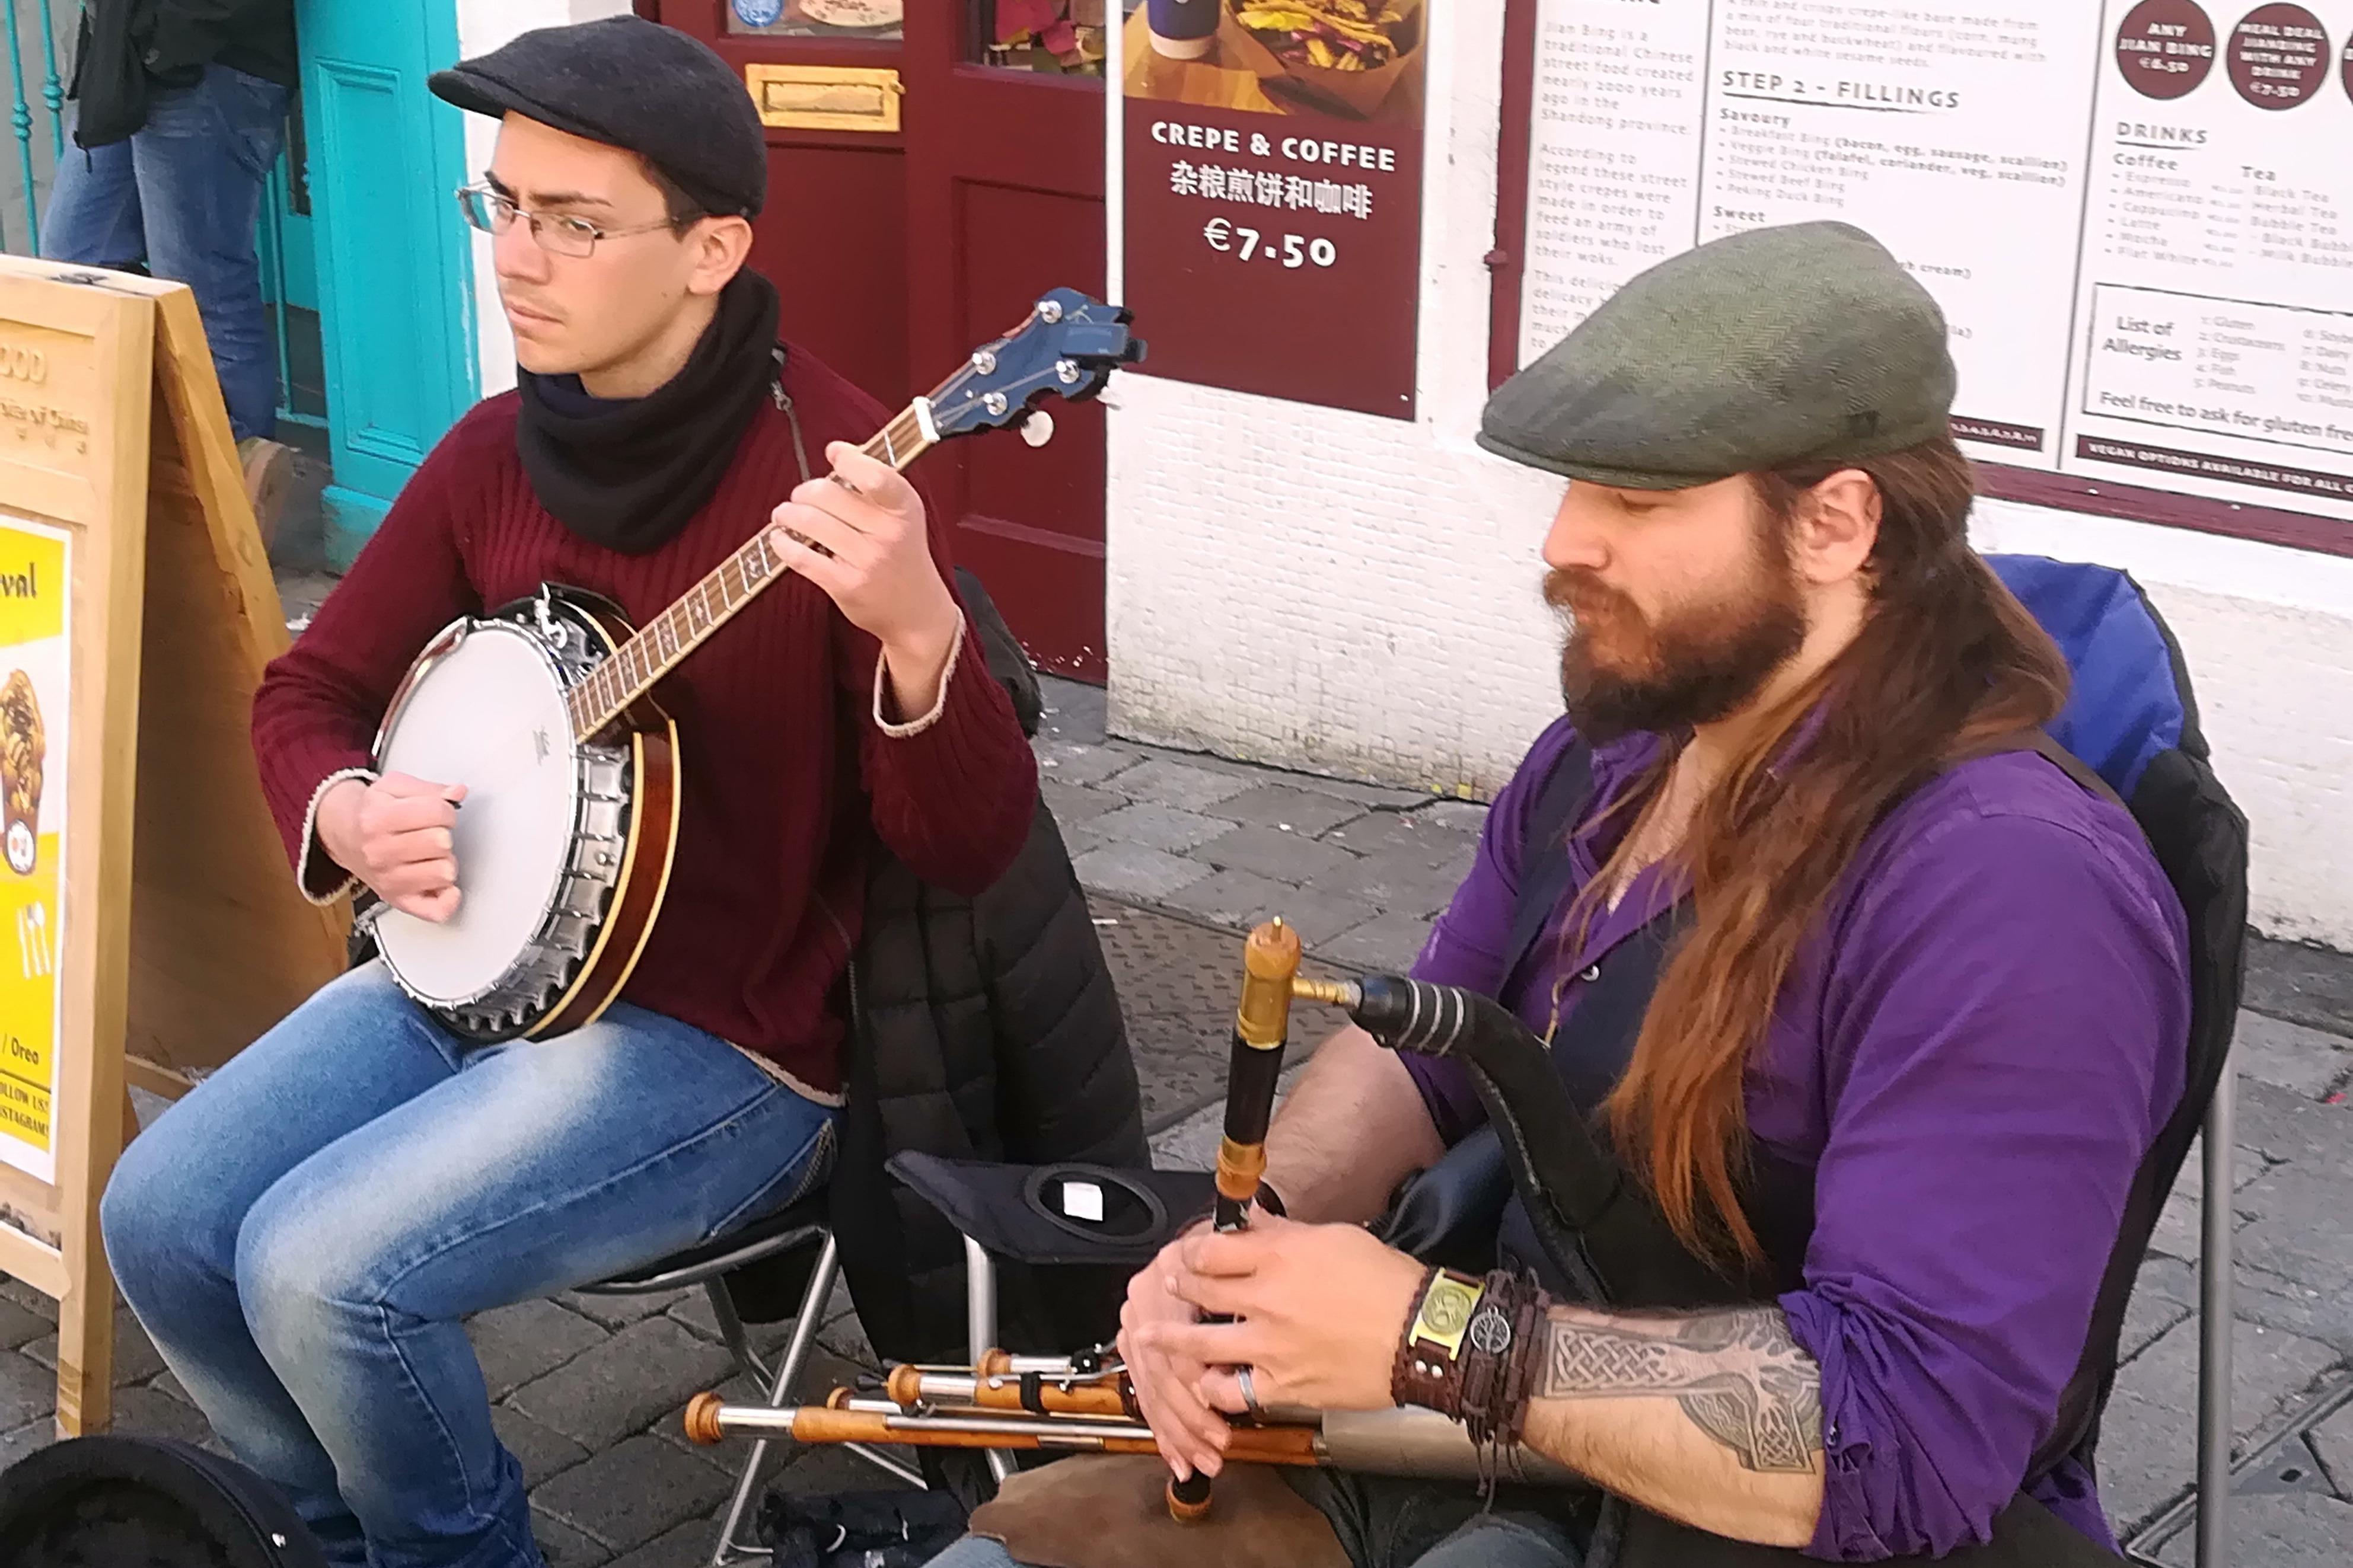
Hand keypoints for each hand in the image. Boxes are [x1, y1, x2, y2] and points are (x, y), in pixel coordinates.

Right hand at [315, 773, 466, 921]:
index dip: (446, 809)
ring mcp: (390, 880)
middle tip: (432, 833)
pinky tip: (442, 883)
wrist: (345, 836)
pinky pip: (436, 910)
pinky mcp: (400, 901)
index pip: (436, 812)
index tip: (438, 812)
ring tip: (430, 854)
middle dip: (444, 833)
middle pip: (442, 842)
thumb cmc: (372, 813)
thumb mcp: (392, 788)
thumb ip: (428, 788)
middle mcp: (380, 853)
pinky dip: (447, 898)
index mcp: (378, 820)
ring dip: (445, 860)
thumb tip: (457, 792)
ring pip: (445, 872)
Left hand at [766, 442, 959, 711]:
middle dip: (804, 491)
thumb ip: (875, 480)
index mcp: (904, 509)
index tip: (834, 456)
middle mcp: (888, 533)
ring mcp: (867, 561)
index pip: (874, 475)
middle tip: (800, 496)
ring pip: (810, 522)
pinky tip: (781, 538)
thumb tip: (837, 449)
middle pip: (828, 494)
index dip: (847, 460)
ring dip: (787, 514)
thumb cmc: (904, 556)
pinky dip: (782, 543)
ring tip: (785, 514)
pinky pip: (801, 556)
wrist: (915, 610)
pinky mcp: (846, 585)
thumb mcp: (903, 514)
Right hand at [1118, 1219, 1229, 1482]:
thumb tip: (1257, 1245)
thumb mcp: (1253, 1239)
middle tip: (1217, 1442)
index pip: (1178, 1335)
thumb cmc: (1239, 1238)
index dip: (1198, 1374)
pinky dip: (1163, 1426)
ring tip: (1203, 1458)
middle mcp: (1150, 1293)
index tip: (1220, 1401)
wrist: (1221, 1221)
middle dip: (1189, 1413)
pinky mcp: (1137, 1343)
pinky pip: (1145, 1389)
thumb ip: (1251, 1247)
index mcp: (1174, 1266)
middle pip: (1163, 1366)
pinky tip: (1177, 1455)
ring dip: (1178, 1427)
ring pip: (1151, 1385)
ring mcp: (1139, 1320)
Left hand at [1130, 1215, 1424, 1467]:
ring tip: (1150, 1339)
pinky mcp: (1283, 1387)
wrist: (1421, 1337)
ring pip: (1201, 1346)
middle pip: (1199, 1292)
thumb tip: (1249, 1219)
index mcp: (1279, 1257)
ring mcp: (1270, 1347)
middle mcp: (1267, 1301)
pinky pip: (1233, 1393)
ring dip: (1171, 1342)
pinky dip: (1215, 1390)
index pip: (1211, 1250)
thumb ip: (1282, 1231)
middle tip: (1167, 1288)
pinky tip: (1207, 1385)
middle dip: (1177, 1288)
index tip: (1186, 1254)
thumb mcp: (1333, 1237)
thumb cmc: (1386, 1283)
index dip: (1191, 1251)